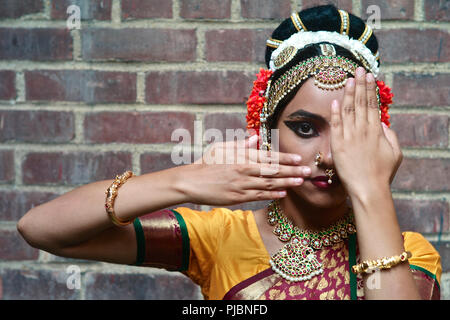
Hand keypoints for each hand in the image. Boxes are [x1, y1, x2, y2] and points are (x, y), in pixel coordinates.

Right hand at [175, 135, 311, 205]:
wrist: (191, 181)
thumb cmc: (206, 163)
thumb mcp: (221, 147)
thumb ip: (240, 144)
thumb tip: (255, 138)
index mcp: (241, 156)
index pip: (268, 156)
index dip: (285, 158)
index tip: (299, 158)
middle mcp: (244, 169)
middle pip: (273, 170)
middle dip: (292, 170)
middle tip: (308, 171)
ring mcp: (242, 184)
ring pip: (269, 183)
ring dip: (287, 182)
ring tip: (301, 182)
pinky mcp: (238, 197)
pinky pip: (259, 195)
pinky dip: (272, 194)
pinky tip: (283, 193)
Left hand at [330, 67, 402, 196]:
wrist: (368, 189)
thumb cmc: (383, 173)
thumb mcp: (395, 153)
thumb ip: (390, 136)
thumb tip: (381, 123)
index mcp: (376, 131)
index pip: (372, 105)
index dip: (370, 89)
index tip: (369, 76)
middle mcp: (362, 130)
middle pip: (360, 103)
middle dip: (360, 84)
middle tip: (359, 70)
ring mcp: (349, 137)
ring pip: (348, 110)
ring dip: (347, 93)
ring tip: (348, 79)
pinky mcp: (338, 145)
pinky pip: (336, 125)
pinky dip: (335, 113)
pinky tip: (334, 101)